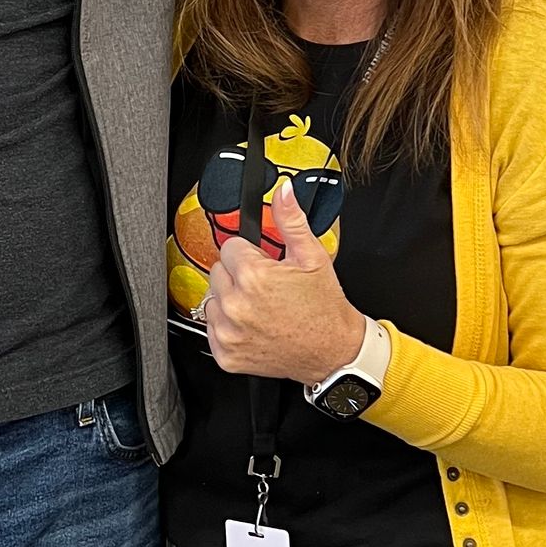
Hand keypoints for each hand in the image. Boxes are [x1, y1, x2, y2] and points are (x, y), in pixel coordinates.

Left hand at [203, 181, 366, 382]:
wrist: (333, 351)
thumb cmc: (324, 307)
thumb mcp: (312, 257)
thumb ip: (291, 221)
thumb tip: (283, 193)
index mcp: (254, 276)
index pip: (230, 247)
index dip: (250, 255)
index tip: (265, 266)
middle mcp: (236, 305)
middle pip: (218, 272)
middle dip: (239, 275)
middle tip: (266, 288)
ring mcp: (229, 332)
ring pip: (213, 299)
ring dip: (231, 300)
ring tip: (261, 307)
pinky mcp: (226, 353)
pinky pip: (213, 328)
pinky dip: (229, 327)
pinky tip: (254, 326)